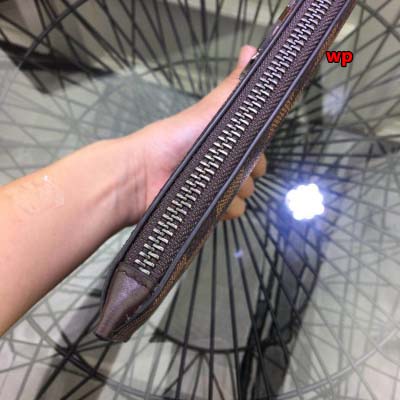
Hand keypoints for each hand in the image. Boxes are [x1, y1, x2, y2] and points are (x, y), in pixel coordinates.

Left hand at [129, 45, 266, 222]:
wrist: (142, 174)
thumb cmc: (175, 139)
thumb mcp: (208, 111)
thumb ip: (232, 87)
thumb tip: (253, 49)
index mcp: (224, 142)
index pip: (257, 148)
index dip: (258, 148)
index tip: (252, 147)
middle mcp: (223, 165)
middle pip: (254, 172)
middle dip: (248, 171)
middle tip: (229, 165)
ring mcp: (216, 189)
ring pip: (246, 193)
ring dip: (236, 190)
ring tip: (215, 184)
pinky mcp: (209, 210)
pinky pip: (233, 211)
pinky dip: (226, 208)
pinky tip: (212, 201)